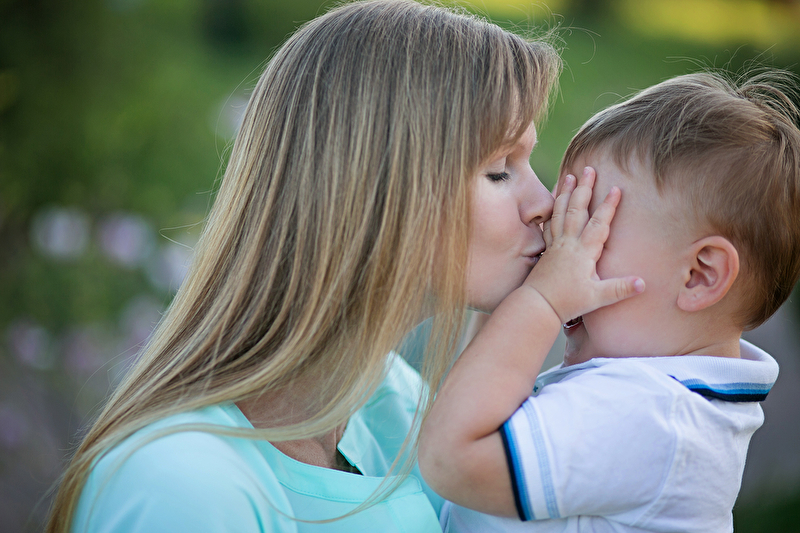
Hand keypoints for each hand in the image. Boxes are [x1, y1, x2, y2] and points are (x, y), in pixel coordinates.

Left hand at [527, 167, 643, 323]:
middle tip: (588, 169)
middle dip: (584, 188)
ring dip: (566, 193)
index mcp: (583, 252)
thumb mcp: (597, 298)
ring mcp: (556, 244)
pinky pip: (550, 223)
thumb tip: (643, 284)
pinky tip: (555, 200)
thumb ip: (620, 289)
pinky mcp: (547, 249)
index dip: (608, 206)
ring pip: (561, 213)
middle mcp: (568, 243)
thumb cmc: (568, 302)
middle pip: (577, 210)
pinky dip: (553, 209)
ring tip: (569, 176)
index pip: (598, 224)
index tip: (616, 188)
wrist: (537, 305)